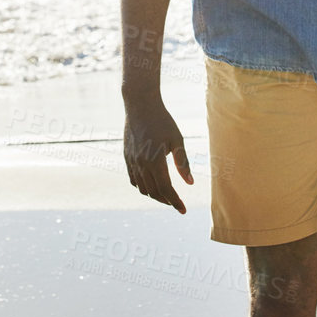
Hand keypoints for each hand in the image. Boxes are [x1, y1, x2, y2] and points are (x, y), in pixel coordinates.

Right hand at [123, 94, 191, 213]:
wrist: (140, 106)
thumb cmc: (162, 120)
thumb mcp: (177, 140)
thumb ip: (183, 163)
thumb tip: (190, 183)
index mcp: (155, 160)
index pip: (166, 189)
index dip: (175, 201)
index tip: (183, 210)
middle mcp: (141, 164)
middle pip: (153, 191)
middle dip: (166, 201)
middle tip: (177, 203)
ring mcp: (132, 161)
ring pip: (142, 188)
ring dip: (154, 195)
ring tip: (166, 195)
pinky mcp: (127, 157)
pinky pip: (133, 179)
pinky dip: (142, 186)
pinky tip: (151, 185)